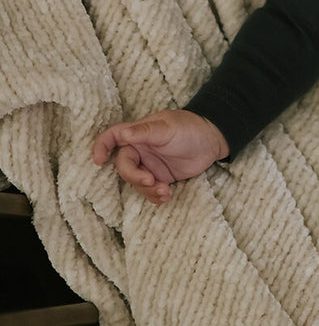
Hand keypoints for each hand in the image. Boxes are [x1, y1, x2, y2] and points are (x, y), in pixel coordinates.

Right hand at [91, 110, 228, 205]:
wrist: (213, 141)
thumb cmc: (189, 128)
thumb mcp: (167, 128)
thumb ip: (144, 131)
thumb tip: (122, 134)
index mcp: (137, 133)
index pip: (112, 137)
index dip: (101, 147)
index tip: (98, 161)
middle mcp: (140, 149)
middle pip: (124, 166)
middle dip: (135, 177)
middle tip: (152, 181)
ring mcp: (149, 165)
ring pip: (137, 182)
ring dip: (147, 190)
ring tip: (164, 192)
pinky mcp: (160, 178)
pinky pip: (150, 191)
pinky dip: (155, 196)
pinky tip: (166, 197)